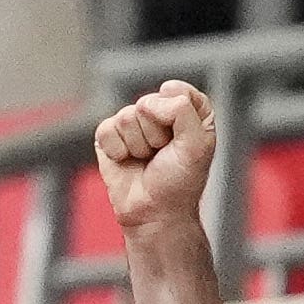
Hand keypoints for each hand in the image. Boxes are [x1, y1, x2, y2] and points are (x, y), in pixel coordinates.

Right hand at [95, 81, 217, 242]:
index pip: (179, 91)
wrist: (154, 212)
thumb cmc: (180, 182)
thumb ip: (183, 111)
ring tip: (146, 160)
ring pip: (126, 116)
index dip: (178, 112)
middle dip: (157, 133)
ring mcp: (132, 124)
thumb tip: (153, 97)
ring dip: (138, 144)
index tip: (183, 137)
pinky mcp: (109, 136)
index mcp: (188, 113)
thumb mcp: (197, 145)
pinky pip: (106, 129)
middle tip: (162, 155)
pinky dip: (117, 150)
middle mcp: (159, 114)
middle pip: (149, 102)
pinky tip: (127, 161)